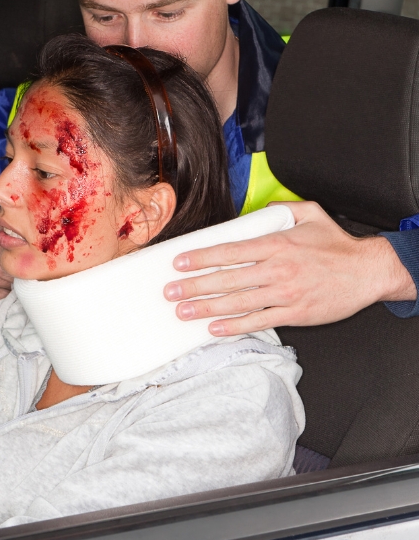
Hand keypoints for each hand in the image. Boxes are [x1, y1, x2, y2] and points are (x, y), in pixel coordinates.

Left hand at [163, 201, 416, 335]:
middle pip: (227, 279)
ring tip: (183, 311)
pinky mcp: (295, 313)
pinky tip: (214, 328)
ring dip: (207, 308)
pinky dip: (235, 326)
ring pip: (238, 302)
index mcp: (276, 244)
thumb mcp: (310, 214)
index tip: (178, 262)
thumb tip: (257, 211)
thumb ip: (280, 210)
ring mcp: (285, 294)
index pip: (229, 251)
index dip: (201, 257)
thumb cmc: (338, 245)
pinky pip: (259, 321)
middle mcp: (277, 269)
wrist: (369, 272)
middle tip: (170, 291)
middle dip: (194, 286)